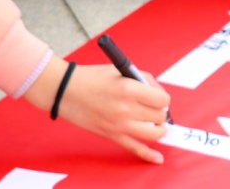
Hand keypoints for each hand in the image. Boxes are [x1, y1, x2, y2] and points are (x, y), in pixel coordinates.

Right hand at [25, 60, 168, 162]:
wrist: (66, 91)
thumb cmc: (92, 78)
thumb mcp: (121, 70)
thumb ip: (144, 79)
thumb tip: (159, 93)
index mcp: (130, 89)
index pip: (162, 100)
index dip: (163, 98)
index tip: (158, 97)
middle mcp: (126, 109)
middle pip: (159, 117)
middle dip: (160, 111)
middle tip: (153, 107)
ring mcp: (119, 125)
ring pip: (153, 134)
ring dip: (158, 129)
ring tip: (155, 124)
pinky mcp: (112, 136)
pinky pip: (134, 149)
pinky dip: (148, 155)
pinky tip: (157, 159)